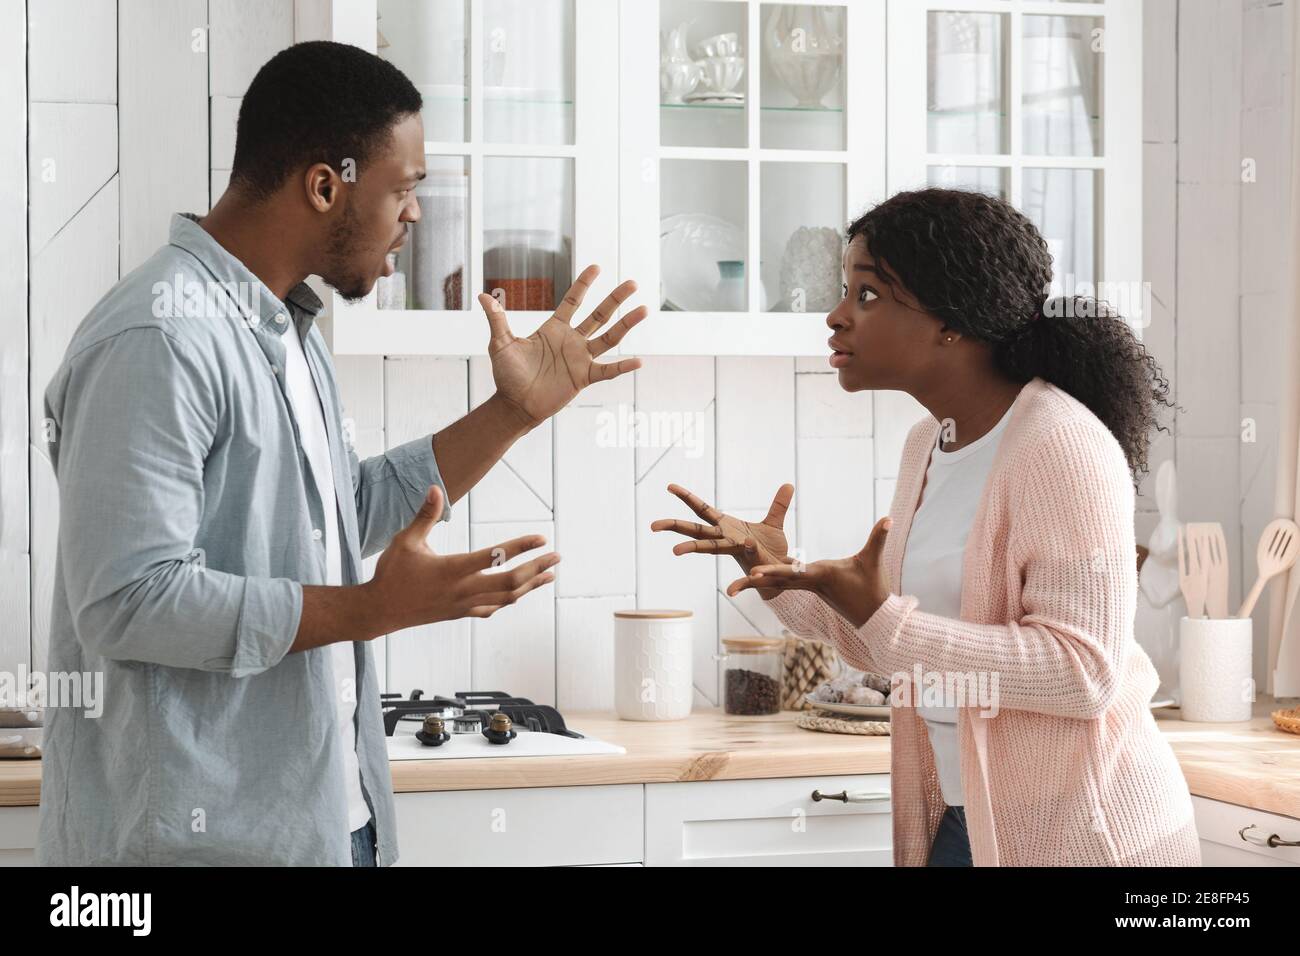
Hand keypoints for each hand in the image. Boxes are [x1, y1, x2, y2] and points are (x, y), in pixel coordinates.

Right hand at [365, 485, 560, 628]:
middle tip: (557, 557)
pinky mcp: (459, 614)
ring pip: (506, 598)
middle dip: (537, 568)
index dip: (521, 547)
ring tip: (550, 575)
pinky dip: (509, 599)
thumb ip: (424, 515)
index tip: (541, 538)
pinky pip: (492, 609)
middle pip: (511, 581)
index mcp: (452, 569)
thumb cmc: (391, 573)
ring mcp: (463, 605)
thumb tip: (434, 487)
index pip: (495, 556)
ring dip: (531, 585)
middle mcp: (463, 590)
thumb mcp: (405, 540)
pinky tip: (517, 594)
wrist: (379, 612)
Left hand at [482, 264, 647, 427]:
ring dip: (626, 324)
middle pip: (599, 315)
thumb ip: (497, 319)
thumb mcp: (501, 344)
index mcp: (554, 329)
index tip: (597, 267)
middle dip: (615, 299)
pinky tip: (638, 362)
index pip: (573, 301)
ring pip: (609, 338)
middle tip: (633, 282)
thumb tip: (483, 296)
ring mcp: (580, 359)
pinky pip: (607, 371)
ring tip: (644, 309)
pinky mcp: (584, 378)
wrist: (514, 405)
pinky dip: (622, 367)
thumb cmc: (507, 375)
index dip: (584, 284)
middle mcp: (572, 341)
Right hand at [651, 483, 794, 598]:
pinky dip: (746, 550)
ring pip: (710, 548)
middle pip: (695, 530)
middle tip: (653, 525)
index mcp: (727, 527)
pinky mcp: (750, 560)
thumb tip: (788, 485)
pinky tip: (742, 548)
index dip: (687, 497)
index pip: (702, 509)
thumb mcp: (775, 523)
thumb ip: (779, 505)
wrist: (781, 573)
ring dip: (693, 548)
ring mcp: (735, 550)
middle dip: (674, 526)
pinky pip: (747, 554)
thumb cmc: (771, 550)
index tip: (670, 486)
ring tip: (674, 550)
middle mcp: (725, 539)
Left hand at [725, 516, 892, 627]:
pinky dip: (768, 581)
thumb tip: (889, 518)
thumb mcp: (874, 560)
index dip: (773, 571)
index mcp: (821, 574)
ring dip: (755, 585)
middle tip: (730, 589)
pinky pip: (784, 583)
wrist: (873, 615)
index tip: (754, 571)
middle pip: (776, 582)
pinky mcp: (809, 587)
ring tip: (730, 589)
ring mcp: (808, 586)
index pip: (793, 572)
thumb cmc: (873, 587)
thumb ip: (878, 538)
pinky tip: (754, 578)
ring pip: (776, 585)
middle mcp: (810, 582)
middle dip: (754, 583)